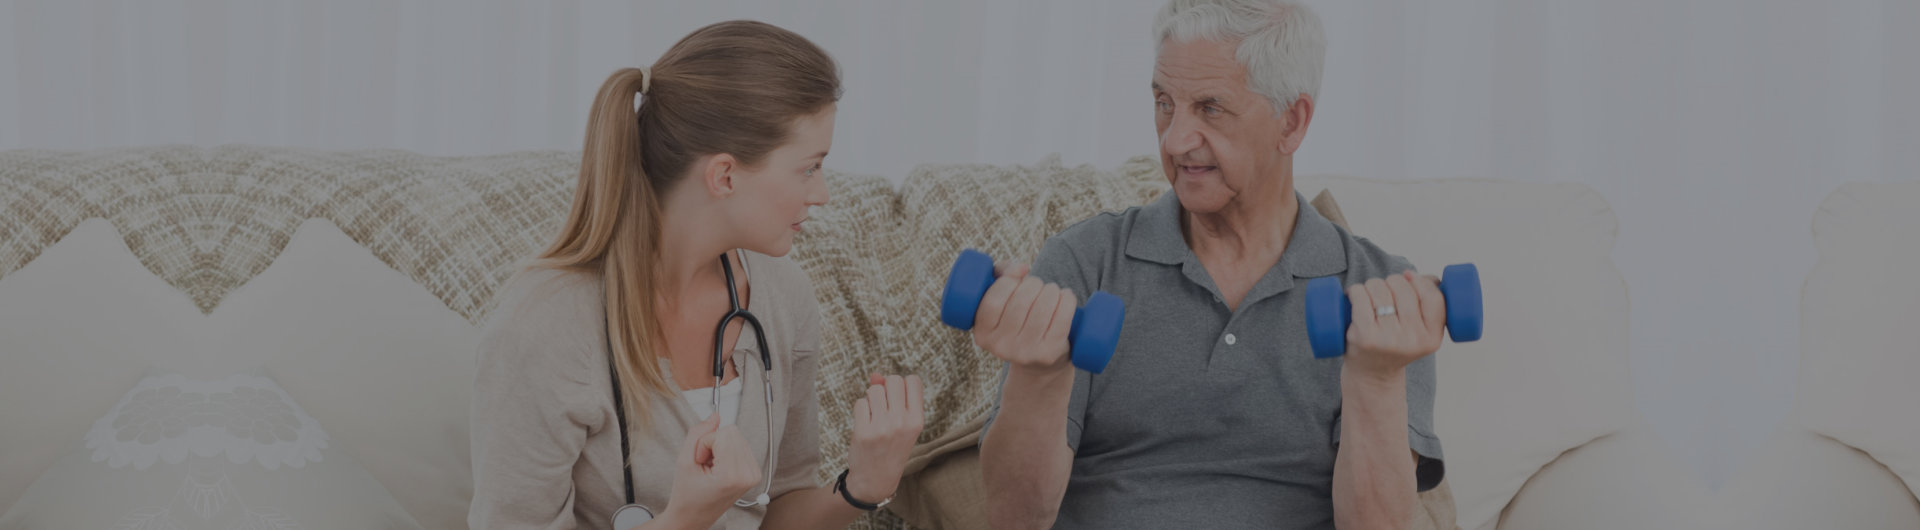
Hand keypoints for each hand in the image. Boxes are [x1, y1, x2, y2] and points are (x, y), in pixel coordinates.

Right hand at [664, 414, 761, 524]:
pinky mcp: (754, 473)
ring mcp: (753, 474)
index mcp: (732, 476)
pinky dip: (727, 452)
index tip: (700, 461)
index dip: (704, 443)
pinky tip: (718, 468)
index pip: (723, 434)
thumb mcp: (684, 462)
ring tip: (711, 467)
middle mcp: (748, 475)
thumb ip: (697, 434)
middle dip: (713, 443)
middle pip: (733, 431)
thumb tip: (715, 416)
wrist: (693, 517)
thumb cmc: (687, 496)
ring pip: (737, 436)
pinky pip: (741, 445)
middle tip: (705, 463)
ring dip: (720, 447)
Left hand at [845, 373, 924, 502]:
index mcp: (917, 420)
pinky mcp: (863, 431)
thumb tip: (875, 374)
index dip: (903, 385)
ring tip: (875, 417)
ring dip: (872, 399)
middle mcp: (902, 422)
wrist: (876, 480)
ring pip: (874, 389)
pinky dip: (861, 410)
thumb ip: (893, 397)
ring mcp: (882, 427)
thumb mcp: (902, 424)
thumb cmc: (891, 448)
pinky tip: (865, 424)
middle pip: (893, 380)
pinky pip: (860, 402)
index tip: (899, 399)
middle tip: (885, 407)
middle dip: (886, 388)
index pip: (913, 381)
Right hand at [972, 263, 1077, 372]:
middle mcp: (1001, 347)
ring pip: (1043, 307)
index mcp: (983, 333)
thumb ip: (1001, 274)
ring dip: (1051, 290)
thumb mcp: (1001, 300)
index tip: (1019, 277)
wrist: (1039, 363)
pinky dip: (1067, 300)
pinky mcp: (1049, 353)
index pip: (993, 301)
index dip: (1008, 281)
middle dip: (1034, 284)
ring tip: (1052, 291)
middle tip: (1039, 286)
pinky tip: (1066, 296)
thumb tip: (1022, 268)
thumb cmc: (1018, 320)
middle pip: (1021, 301)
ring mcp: (1025, 353)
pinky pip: (1061, 318)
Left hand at [1344, 270, 1446, 376]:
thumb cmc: (1396, 343)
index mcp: (1432, 337)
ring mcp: (1388, 339)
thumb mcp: (1421, 330)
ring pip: (1379, 289)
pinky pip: (1360, 297)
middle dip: (1391, 281)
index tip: (1408, 278)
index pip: (1434, 297)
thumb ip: (1428, 302)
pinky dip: (1355, 291)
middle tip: (1385, 292)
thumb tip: (1417, 275)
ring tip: (1370, 296)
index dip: (1419, 281)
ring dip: (1372, 285)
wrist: (1372, 374)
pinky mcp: (1365, 336)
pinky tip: (1355, 296)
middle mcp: (1413, 340)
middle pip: (1403, 288)